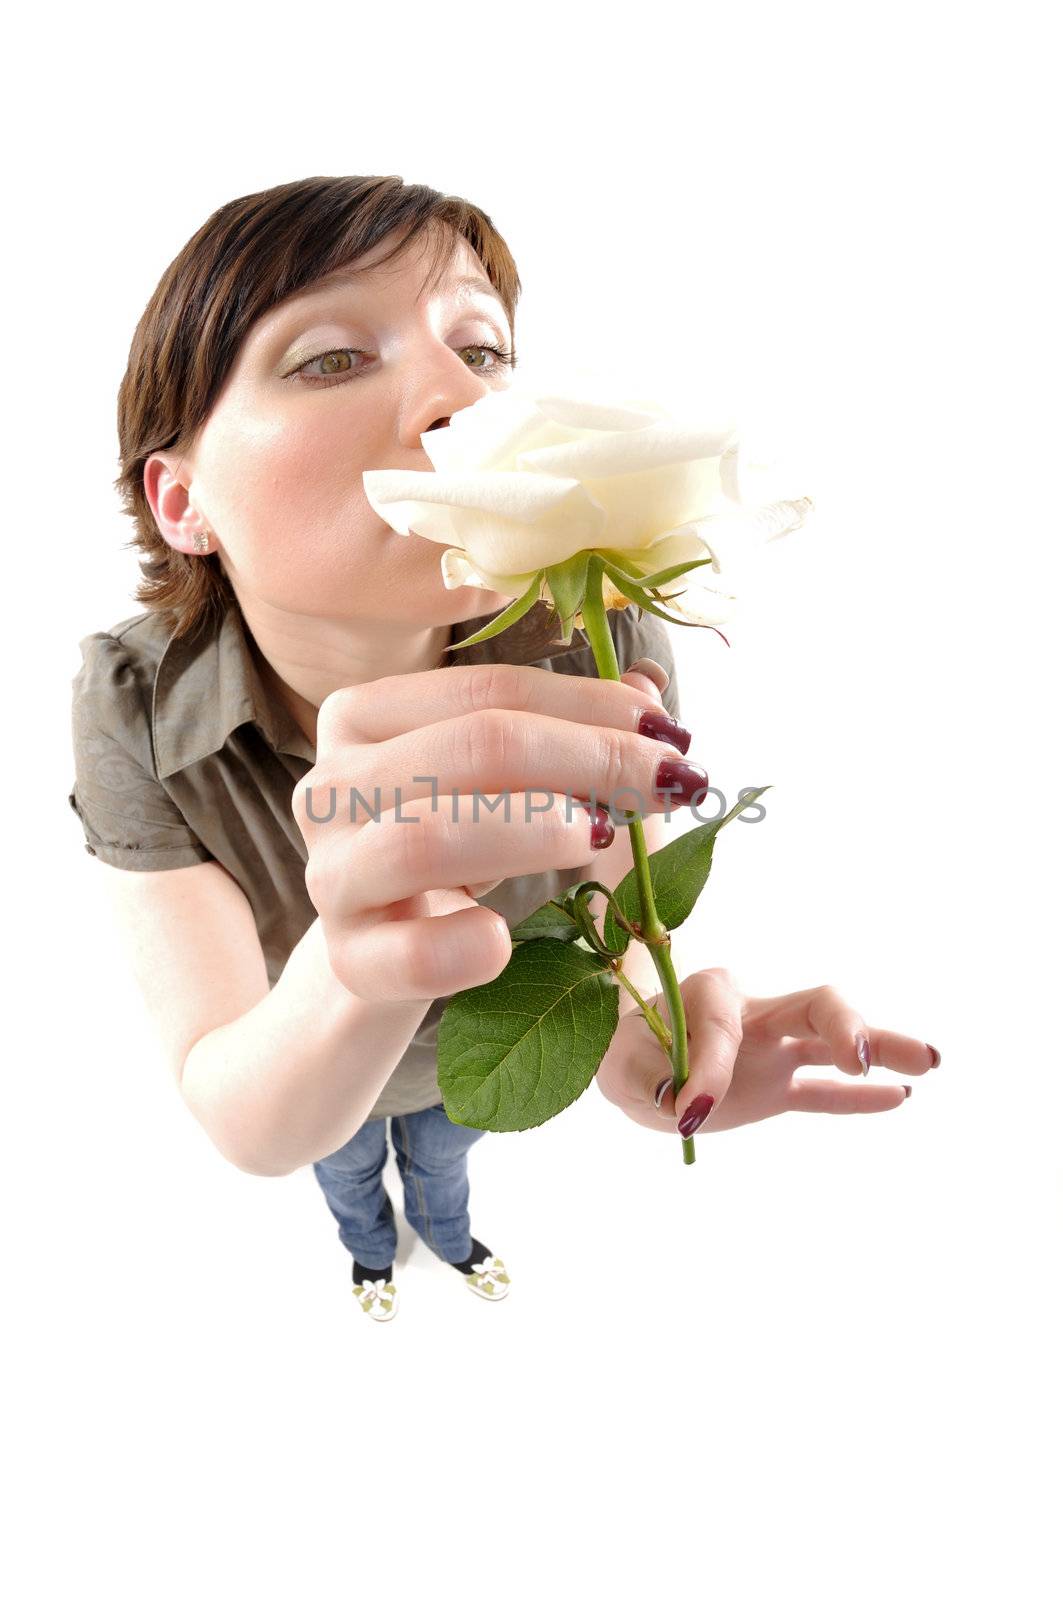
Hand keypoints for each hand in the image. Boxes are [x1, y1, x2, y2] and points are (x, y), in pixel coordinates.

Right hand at [291, 659, 701, 1002]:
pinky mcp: (347, 958)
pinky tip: (504, 943)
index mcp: (365, 717)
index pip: (489, 691)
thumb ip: (568, 731)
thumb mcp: (503, 782)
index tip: (670, 731)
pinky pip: (404, 952)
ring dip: (529, 831)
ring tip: (603, 837)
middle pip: (470, 750)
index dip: (589, 704)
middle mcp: (331, 785)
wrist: (383, 950)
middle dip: (587, 760)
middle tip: (668, 783)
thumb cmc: (454, 850)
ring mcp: (331, 873)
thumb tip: (648, 686)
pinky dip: (459, 947)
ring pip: (426, 838)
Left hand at [595, 967, 940, 1133]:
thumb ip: (646, 1074)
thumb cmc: (621, 1050)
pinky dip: (858, 1098)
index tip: (689, 1110)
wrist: (630, 1061)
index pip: (722, 1024)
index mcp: (708, 994)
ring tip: (931, 1062)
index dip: (708, 1067)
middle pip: (813, 1003)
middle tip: (860, 1055)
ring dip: (880, 1048)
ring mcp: (772, 1049)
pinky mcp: (777, 1086)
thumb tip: (683, 1102)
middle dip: (842, 1023)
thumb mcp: (617, 1061)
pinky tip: (902, 1096)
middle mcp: (753, 1013)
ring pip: (835, 1043)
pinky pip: (823, 1093)